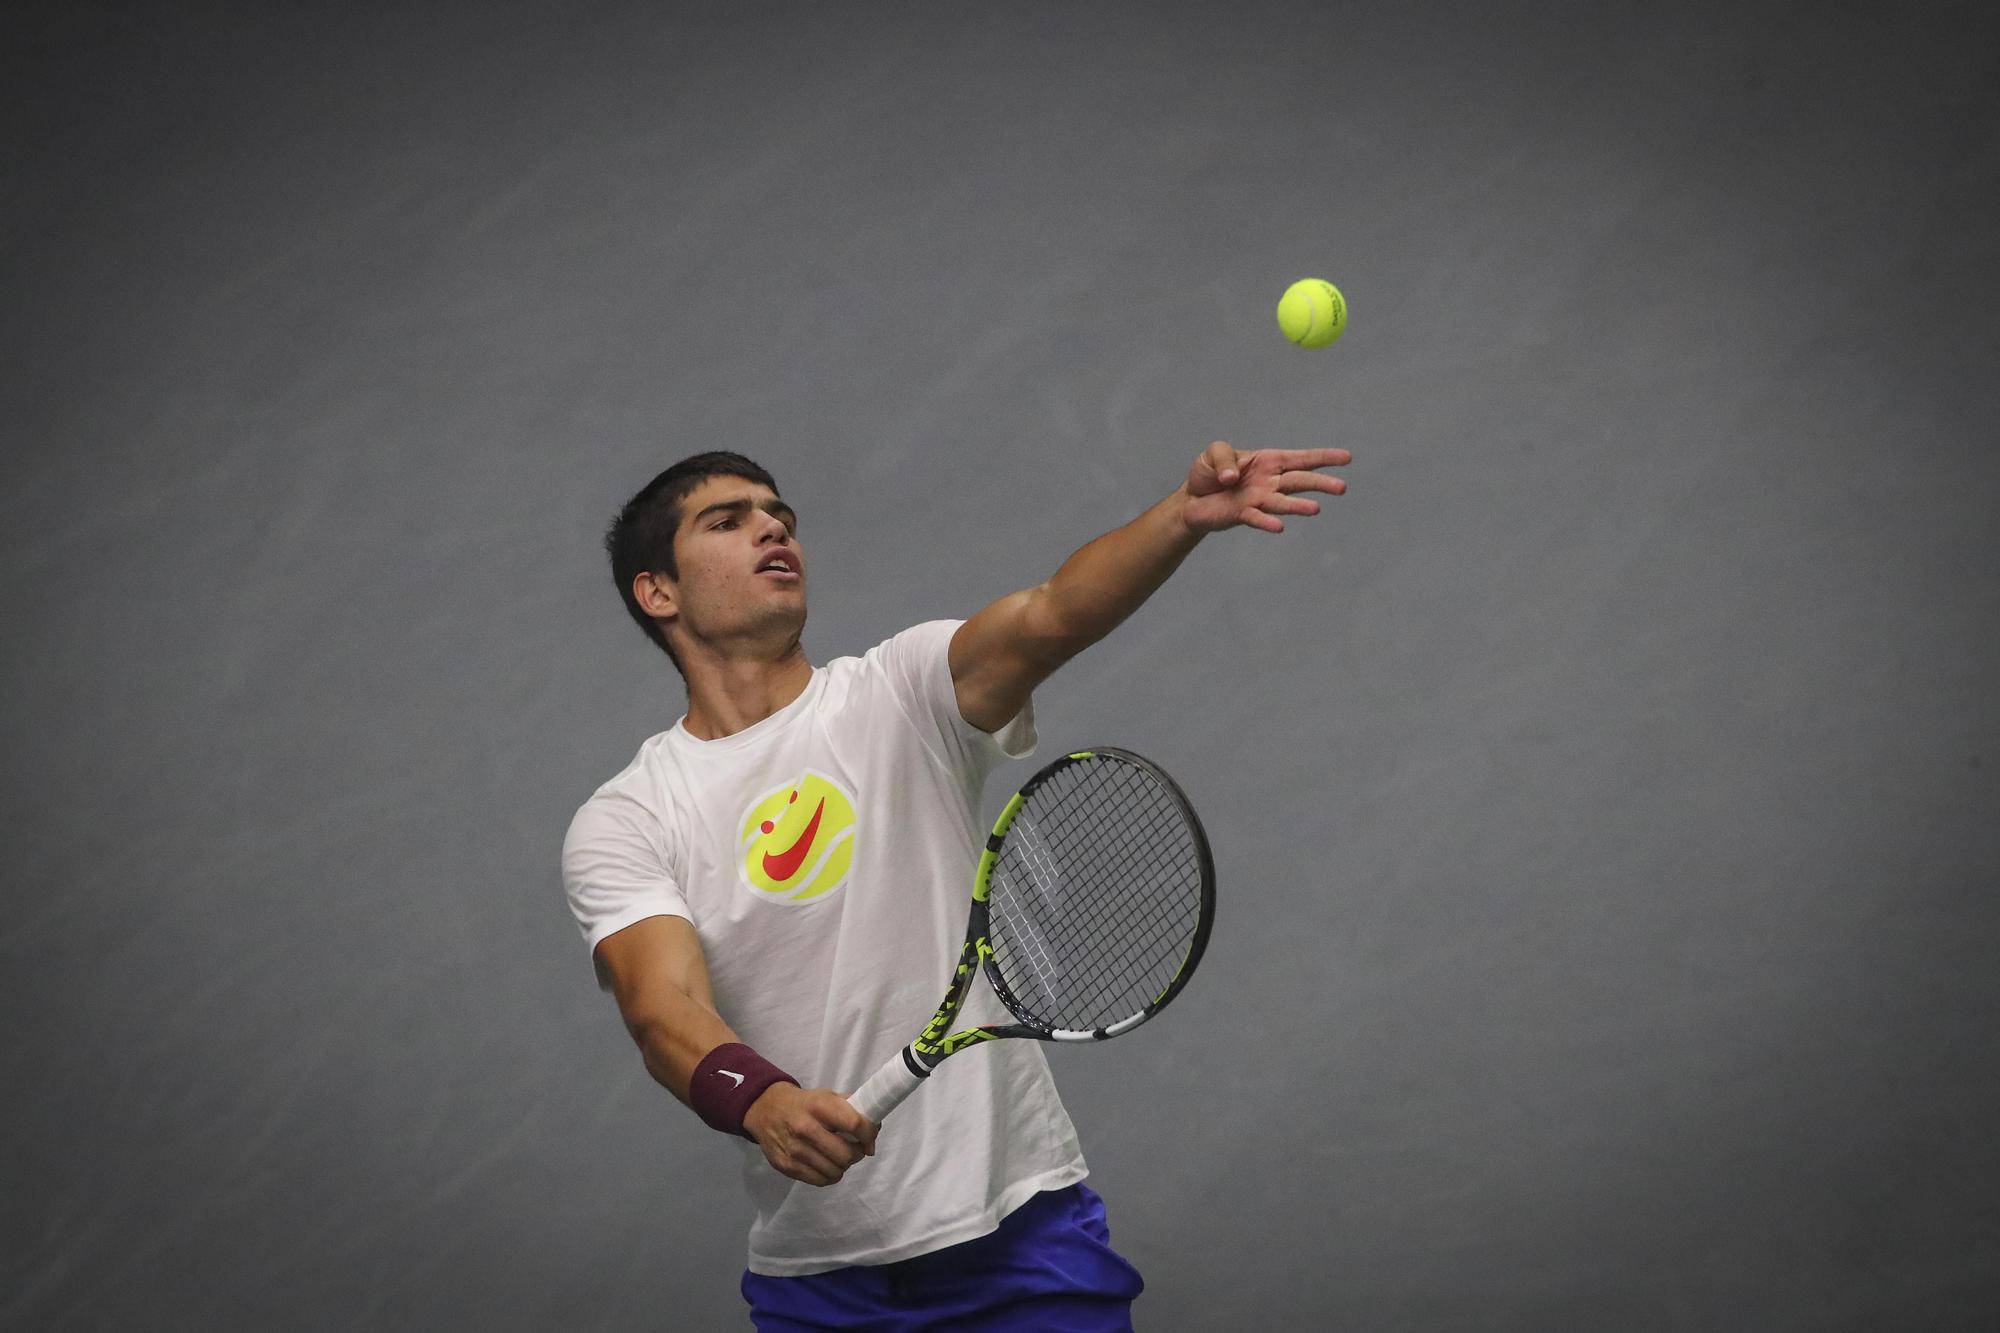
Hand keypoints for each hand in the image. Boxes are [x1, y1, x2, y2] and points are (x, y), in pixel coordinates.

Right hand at [742, 1085, 877, 1186]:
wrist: (765, 1109)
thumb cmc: (805, 1103)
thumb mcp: (827, 1096)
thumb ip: (852, 1109)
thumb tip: (875, 1130)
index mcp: (819, 1106)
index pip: (854, 1124)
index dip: (869, 1135)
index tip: (870, 1139)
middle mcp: (806, 1128)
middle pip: (847, 1154)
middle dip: (857, 1154)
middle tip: (855, 1149)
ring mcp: (795, 1150)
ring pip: (835, 1171)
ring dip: (843, 1166)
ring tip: (839, 1156)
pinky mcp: (787, 1166)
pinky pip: (820, 1181)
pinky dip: (829, 1175)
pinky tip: (826, 1164)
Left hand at [1180, 441, 1348, 534]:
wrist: (1192, 499)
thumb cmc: (1210, 472)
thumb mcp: (1215, 452)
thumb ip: (1224, 459)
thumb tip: (1232, 478)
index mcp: (1269, 461)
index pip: (1301, 459)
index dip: (1324, 458)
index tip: (1347, 458)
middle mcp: (1270, 481)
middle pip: (1300, 481)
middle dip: (1320, 484)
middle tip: (1341, 488)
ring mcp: (1259, 499)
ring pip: (1283, 502)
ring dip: (1298, 506)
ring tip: (1315, 509)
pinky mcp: (1243, 514)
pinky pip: (1257, 518)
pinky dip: (1267, 522)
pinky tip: (1278, 527)